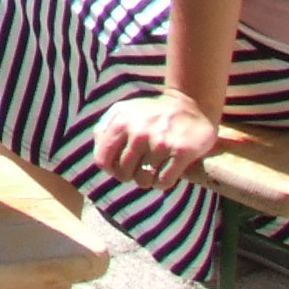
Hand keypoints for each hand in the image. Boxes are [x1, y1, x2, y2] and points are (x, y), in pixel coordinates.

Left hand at [93, 92, 219, 192]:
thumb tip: (100, 158)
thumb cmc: (150, 114)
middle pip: (124, 173)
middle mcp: (138, 131)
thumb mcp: (122, 112)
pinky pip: (163, 182)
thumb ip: (104, 131)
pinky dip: (163, 182)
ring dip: (149, 180)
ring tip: (154, 169)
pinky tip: (166, 171)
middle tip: (142, 167)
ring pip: (144, 180)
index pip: (102, 160)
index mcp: (120, 121)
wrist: (188, 105)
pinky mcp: (182, 152)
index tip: (121, 168)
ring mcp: (160, 142)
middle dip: (132, 175)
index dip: (111, 169)